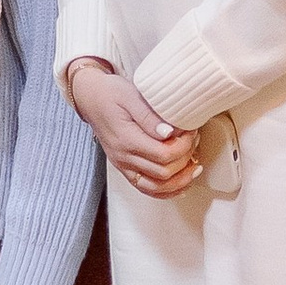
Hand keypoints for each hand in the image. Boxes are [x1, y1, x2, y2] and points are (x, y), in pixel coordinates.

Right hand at [65, 58, 199, 197]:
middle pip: (163, 172)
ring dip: (180, 181)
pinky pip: (147, 189)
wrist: (90, 97)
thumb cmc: (111, 93)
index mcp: (126, 140)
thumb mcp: (131, 96)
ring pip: (157, 187)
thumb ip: (150, 116)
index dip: (184, 146)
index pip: (163, 155)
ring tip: (195, 167)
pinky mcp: (125, 169)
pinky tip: (181, 185)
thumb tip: (170, 133)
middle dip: (186, 159)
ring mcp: (123, 166)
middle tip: (194, 141)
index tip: (191, 132)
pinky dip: (166, 191)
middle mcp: (123, 158)